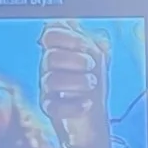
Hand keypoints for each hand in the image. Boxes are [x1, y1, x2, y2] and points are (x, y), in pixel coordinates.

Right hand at [39, 20, 113, 147]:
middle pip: (50, 57)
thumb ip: (91, 39)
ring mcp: (48, 88)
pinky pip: (54, 107)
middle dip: (75, 60)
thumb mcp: (99, 56)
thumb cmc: (94, 84)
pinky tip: (87, 104)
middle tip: (91, 66)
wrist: (94, 119)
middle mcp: (49, 67)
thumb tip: (79, 28)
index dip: (67, 36)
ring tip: (92, 84)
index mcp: (60, 50)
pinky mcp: (50, 109)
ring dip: (77, 81)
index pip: (50, 33)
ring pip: (51, 80)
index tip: (85, 46)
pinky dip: (74, 106)